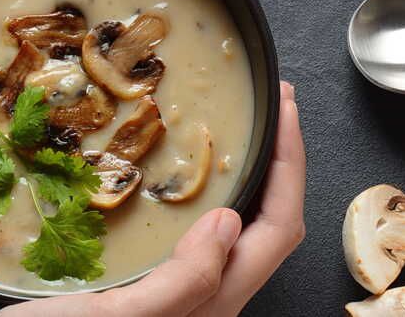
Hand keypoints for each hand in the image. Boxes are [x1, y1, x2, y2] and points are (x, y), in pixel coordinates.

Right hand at [0, 81, 304, 316]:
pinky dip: (206, 196)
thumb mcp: (114, 316)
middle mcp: (206, 303)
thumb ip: (181, 282)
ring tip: (239, 134)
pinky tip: (178, 181)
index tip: (285, 110)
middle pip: (269, 229)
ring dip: (249, 179)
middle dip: (280, 164)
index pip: (277, 230)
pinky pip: (198, 238)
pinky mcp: (150, 290)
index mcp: (211, 305)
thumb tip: (227, 220)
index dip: (290, 166)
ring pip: (237, 234)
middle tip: (273, 108)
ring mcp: (180, 298)